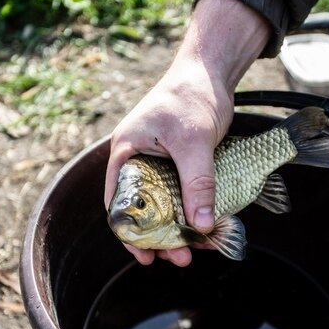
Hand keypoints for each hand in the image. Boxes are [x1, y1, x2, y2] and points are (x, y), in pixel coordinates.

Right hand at [105, 59, 232, 265]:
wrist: (210, 71)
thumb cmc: (192, 96)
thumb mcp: (194, 143)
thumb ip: (197, 182)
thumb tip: (202, 225)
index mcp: (126, 152)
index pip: (118, 202)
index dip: (129, 232)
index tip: (145, 255)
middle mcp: (137, 159)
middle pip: (141, 208)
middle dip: (159, 236)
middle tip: (178, 257)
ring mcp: (156, 161)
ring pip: (162, 203)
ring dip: (176, 227)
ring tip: (193, 249)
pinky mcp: (176, 161)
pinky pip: (178, 192)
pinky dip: (188, 210)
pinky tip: (203, 226)